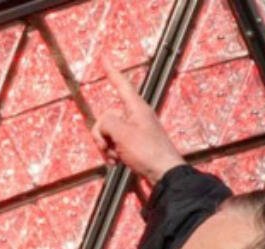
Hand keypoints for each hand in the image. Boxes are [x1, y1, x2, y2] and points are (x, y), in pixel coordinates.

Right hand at [91, 65, 183, 185]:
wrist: (163, 173)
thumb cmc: (147, 152)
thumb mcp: (122, 133)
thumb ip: (107, 122)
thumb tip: (104, 125)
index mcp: (136, 108)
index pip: (121, 84)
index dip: (112, 72)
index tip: (105, 59)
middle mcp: (136, 116)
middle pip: (106, 117)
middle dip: (100, 134)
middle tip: (107, 147)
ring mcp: (135, 131)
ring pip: (108, 133)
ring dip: (106, 147)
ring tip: (115, 158)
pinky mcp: (134, 145)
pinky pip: (114, 145)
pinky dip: (112, 154)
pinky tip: (117, 163)